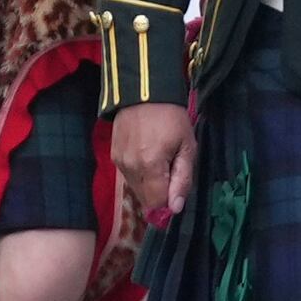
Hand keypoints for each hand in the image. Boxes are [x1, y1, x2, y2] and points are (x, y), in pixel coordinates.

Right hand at [111, 98, 194, 219]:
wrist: (145, 92)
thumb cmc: (172, 117)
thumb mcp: (187, 146)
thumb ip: (182, 179)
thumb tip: (175, 208)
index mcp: (150, 166)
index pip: (155, 203)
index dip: (168, 202)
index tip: (177, 187)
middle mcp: (130, 168)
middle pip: (144, 200)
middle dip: (159, 193)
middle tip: (170, 170)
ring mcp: (119, 162)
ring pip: (135, 189)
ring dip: (149, 184)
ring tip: (159, 160)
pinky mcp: (113, 156)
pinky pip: (128, 176)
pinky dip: (139, 174)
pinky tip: (147, 156)